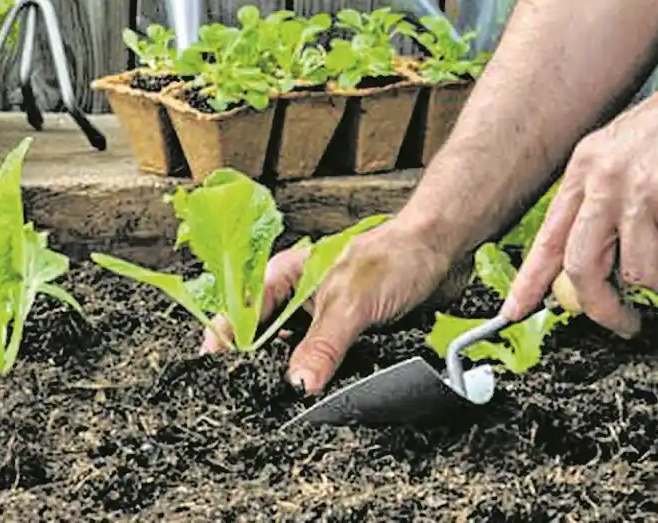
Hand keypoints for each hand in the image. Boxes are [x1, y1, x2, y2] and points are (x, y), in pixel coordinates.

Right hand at [199, 222, 468, 394]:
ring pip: (295, 354)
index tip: (215, 370)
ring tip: (278, 405)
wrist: (442, 252)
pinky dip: (321, 380)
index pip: (242, 311)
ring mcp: (322, 318)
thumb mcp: (351, 303)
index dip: (225, 340)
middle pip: (264, 339)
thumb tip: (298, 385)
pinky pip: (325, 364)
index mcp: (286, 277)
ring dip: (292, 377)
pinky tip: (318, 398)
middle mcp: (299, 298)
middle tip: (248, 399)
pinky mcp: (348, 336)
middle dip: (256, 367)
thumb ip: (323, 344)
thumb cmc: (394, 257)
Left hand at [501, 61, 657, 336]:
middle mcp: (605, 180)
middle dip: (602, 307)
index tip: (516, 309)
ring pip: (643, 275)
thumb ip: (613, 193)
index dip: (531, 280)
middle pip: (582, 268)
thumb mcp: (634, 148)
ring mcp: (640, 194)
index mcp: (588, 165)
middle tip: (625, 322)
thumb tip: (611, 250)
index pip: (548, 236)